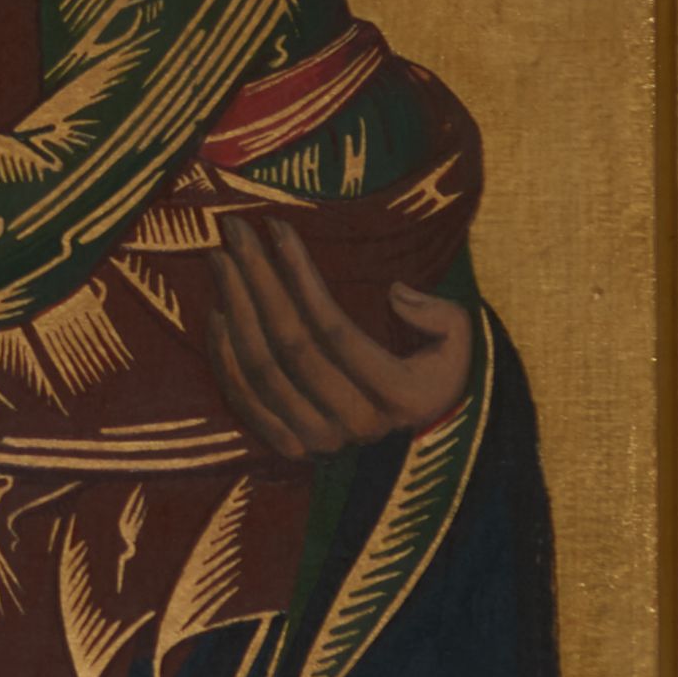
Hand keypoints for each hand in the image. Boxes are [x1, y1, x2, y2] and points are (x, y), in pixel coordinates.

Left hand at [207, 216, 473, 457]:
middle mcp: (357, 424)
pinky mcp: (293, 449)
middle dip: (256, 280)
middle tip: (234, 233)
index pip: (333, 328)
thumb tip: (396, 295)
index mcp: (400, 395)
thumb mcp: (460, 340)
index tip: (275, 227)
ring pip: (262, 371)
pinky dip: (226, 358)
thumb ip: (441, 316)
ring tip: (220, 260)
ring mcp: (321, 442)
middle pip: (290, 345)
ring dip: (235, 310)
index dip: (299, 274)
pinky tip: (218, 312)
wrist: (421, 429)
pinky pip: (246, 402)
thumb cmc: (437, 369)